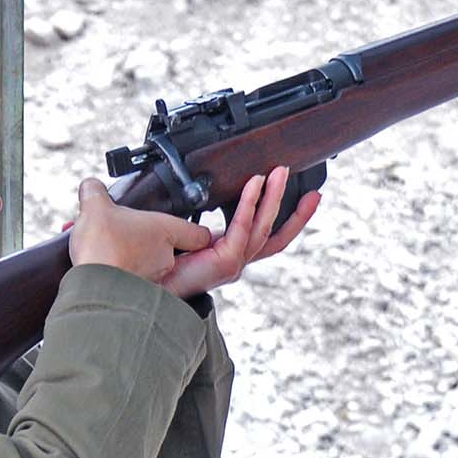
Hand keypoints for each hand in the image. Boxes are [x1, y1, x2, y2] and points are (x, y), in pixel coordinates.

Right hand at [69, 177, 212, 280]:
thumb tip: (91, 186)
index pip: (199, 234)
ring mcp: (154, 280)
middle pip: (170, 249)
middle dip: (150, 243)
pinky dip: (122, 276)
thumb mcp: (94, 207)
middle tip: (132, 236)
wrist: (93, 287)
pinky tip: (104, 270)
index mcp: (164, 231)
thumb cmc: (104, 247)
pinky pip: (135, 283)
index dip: (197, 231)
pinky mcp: (138, 296)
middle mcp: (165, 258)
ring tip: (111, 253)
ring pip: (151, 267)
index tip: (194, 230)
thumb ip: (94, 192)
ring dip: (136, 260)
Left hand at [157, 166, 320, 298]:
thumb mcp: (190, 235)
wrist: (146, 285)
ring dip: (274, 196)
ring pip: (264, 226)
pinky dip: (250, 202)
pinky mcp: (226, 261)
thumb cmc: (160, 263)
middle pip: (277, 236)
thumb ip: (203, 224)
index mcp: (231, 255)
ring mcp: (234, 264)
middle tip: (311, 189)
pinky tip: (255, 183)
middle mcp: (237, 261)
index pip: (268, 237)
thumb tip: (209, 198)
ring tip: (281, 173)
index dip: (290, 219)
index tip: (305, 199)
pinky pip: (243, 226)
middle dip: (297, 212)